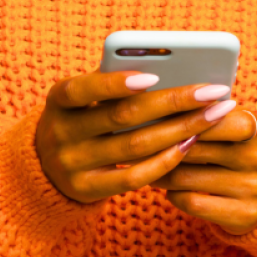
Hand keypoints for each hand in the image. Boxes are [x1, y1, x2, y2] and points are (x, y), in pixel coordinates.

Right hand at [35, 69, 236, 203]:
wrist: (43, 167)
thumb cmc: (79, 119)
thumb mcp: (82, 99)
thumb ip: (112, 83)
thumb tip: (170, 66)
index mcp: (59, 100)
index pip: (83, 89)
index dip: (116, 83)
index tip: (154, 76)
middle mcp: (61, 132)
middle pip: (123, 117)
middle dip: (173, 102)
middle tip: (212, 91)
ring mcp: (73, 164)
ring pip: (135, 146)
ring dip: (180, 129)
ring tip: (213, 115)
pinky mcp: (88, 189)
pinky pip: (133, 177)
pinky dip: (164, 161)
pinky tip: (191, 144)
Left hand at [151, 107, 256, 234]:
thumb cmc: (232, 152)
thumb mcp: (228, 128)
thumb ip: (199, 115)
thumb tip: (153, 106)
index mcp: (252, 125)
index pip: (208, 117)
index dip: (176, 121)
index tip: (151, 122)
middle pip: (191, 148)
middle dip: (160, 148)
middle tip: (136, 146)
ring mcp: (253, 187)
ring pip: (185, 177)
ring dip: (160, 174)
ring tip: (148, 169)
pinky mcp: (244, 215)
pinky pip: (191, 202)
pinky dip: (173, 195)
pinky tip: (170, 190)